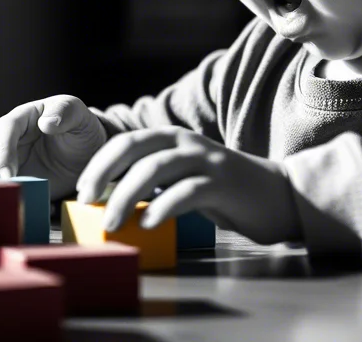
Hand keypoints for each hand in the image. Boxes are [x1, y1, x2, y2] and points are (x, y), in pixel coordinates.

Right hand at [0, 95, 107, 198]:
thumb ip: (65, 112)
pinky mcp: (6, 178)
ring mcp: (3, 157)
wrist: (85, 156)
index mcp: (24, 116)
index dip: (3, 149)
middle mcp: (7, 135)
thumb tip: (46, 122)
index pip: (5, 127)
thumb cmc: (80, 131)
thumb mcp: (79, 116)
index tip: (9, 172)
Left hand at [74, 128, 301, 245]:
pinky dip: (164, 206)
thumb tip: (111, 203)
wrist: (279, 195)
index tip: (82, 191)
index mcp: (172, 139)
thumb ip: (154, 183)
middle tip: (87, 201)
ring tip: (111, 222)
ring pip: (156, 168)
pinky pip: (187, 191)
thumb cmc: (224, 192)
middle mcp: (186, 143)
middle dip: (105, 173)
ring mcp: (205, 161)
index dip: (99, 164)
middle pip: (135, 148)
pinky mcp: (222, 183)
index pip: (126, 142)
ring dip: (127, 195)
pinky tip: (149, 222)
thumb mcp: (183, 180)